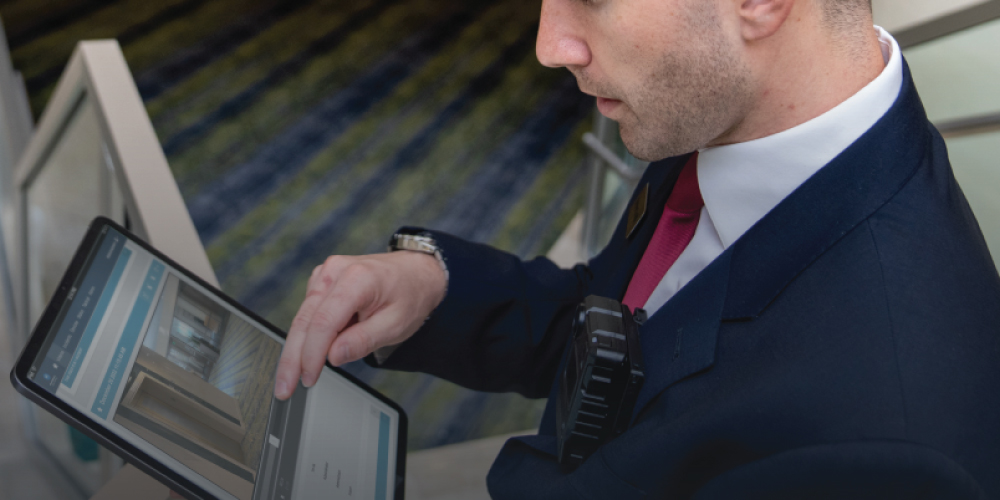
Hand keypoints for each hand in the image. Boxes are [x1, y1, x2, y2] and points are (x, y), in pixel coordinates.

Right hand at [273, 251, 446, 399]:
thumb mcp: (396, 324)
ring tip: (293, 377)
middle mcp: (335, 271)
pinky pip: (309, 312)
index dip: (311, 354)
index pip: (324, 322)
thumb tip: (333, 357)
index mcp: (357, 278)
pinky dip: (308, 336)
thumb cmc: (409, 295)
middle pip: (304, 320)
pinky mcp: (322, 281)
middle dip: (292, 358)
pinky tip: (311, 353)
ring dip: (296, 349)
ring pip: (302, 317)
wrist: (416, 272)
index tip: (307, 378)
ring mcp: (326, 274)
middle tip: (284, 388)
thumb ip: (363, 340)